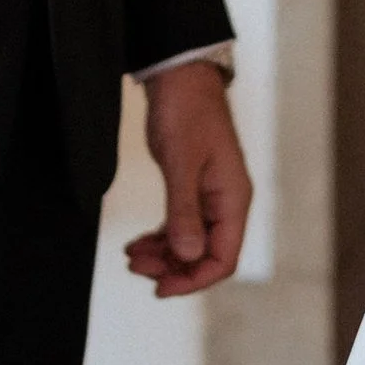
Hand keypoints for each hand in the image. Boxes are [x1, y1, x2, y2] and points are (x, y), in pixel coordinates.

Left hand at [133, 61, 252, 295]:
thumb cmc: (186, 112)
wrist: (180, 76)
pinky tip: (139, 242)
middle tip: (135, 266)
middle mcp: (226, 202)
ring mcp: (211, 196)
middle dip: (172, 268)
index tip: (160, 288)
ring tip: (131, 255)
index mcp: (233, 199)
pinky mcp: (193, 188)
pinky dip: (161, 238)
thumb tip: (189, 256)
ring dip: (163, 255)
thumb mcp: (181, 163)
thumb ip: (184, 211)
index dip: (194, 279)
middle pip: (206, 256)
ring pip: (192, 243)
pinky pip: (182, 226)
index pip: (224, 258)